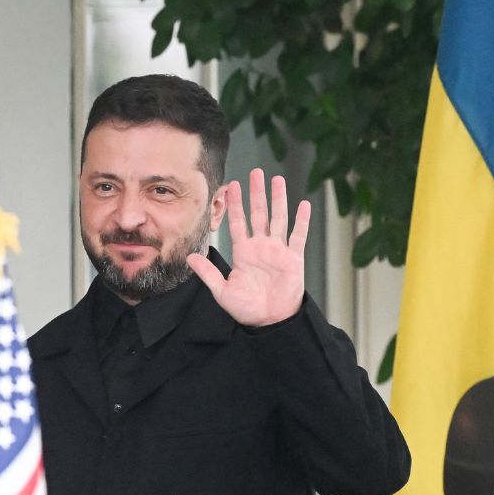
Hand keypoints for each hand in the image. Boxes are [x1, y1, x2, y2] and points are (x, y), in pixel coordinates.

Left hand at [187, 167, 310, 326]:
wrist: (269, 322)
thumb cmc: (245, 309)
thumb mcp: (222, 291)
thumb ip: (208, 273)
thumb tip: (190, 257)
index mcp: (243, 252)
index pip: (238, 223)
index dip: (235, 205)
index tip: (232, 186)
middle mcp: (260, 247)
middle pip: (258, 214)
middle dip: (256, 193)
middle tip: (256, 172)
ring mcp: (278, 251)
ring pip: (278, 219)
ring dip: (278, 200)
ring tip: (277, 179)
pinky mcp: (294, 259)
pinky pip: (298, 237)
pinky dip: (301, 222)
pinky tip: (303, 206)